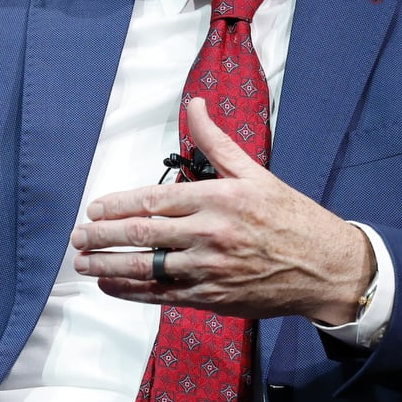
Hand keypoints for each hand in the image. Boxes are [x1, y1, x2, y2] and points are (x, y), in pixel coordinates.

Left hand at [71, 99, 375, 322]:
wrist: (324, 267)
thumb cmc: (290, 217)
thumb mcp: (256, 172)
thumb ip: (216, 142)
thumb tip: (194, 104)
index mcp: (218, 198)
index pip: (153, 200)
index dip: (117, 206)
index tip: (94, 209)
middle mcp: (209, 234)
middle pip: (142, 234)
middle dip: (102, 236)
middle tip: (77, 236)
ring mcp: (208, 269)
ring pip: (145, 268)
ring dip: (107, 266)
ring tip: (82, 262)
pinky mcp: (210, 297)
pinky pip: (160, 295)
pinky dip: (130, 291)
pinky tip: (109, 285)